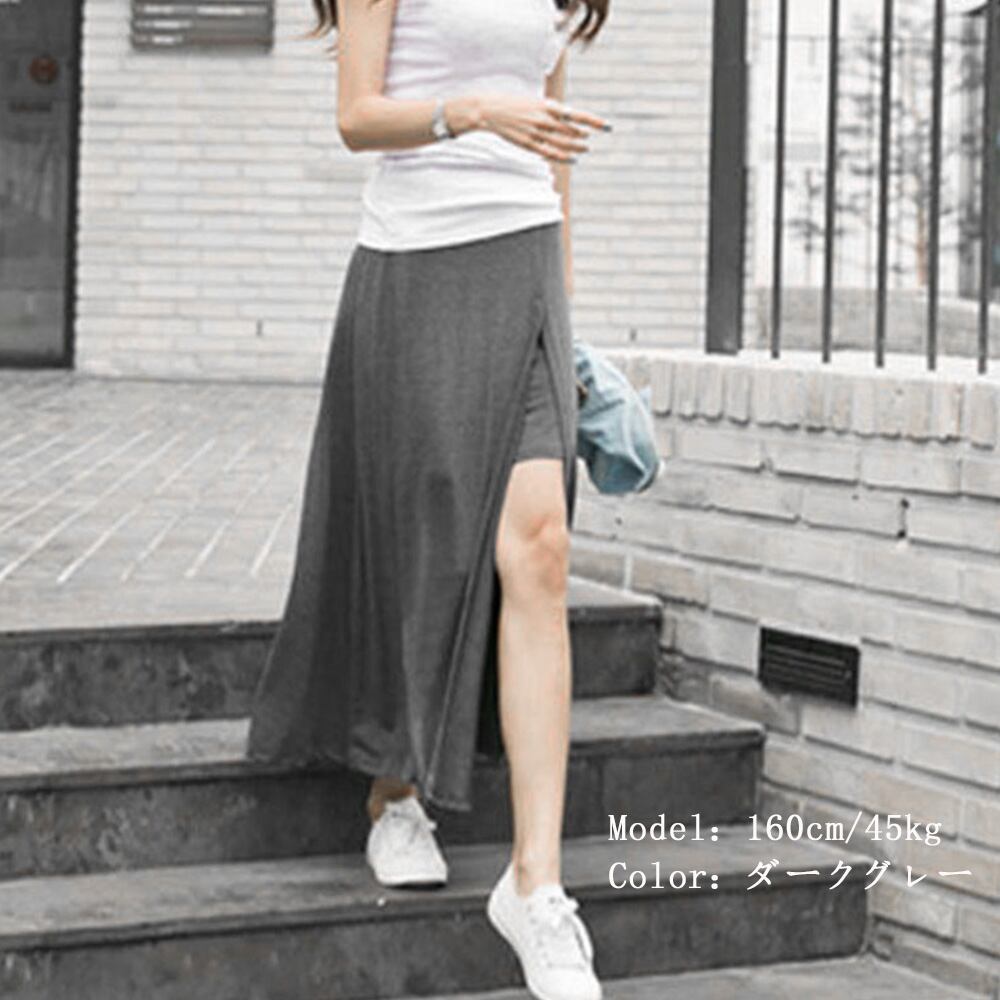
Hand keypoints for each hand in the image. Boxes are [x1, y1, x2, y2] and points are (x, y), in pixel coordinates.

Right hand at [474, 94, 608, 163]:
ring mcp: (536, 133)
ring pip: (563, 145)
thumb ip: (552, 110)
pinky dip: (564, 157)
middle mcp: (544, 120)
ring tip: (586, 149)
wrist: (490, 110)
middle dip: (584, 136)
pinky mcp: (528, 144)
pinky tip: (573, 159)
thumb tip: (568, 115)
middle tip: (591, 140)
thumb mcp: (535, 102)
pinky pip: (550, 153)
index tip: (607, 126)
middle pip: (572, 132)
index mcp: (547, 106)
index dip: (593, 121)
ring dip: (577, 148)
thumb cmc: (513, 104)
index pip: (577, 115)